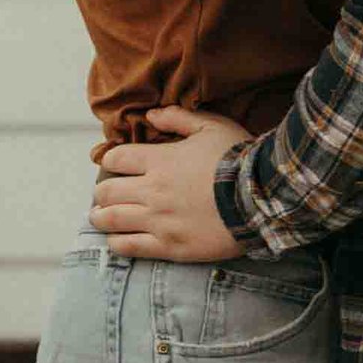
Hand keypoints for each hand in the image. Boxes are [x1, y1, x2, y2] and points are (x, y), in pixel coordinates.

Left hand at [92, 106, 249, 258]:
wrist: (261, 199)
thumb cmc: (238, 159)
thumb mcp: (212, 127)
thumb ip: (178, 118)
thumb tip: (152, 115)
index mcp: (159, 161)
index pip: (116, 158)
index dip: (111, 160)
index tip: (115, 165)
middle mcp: (152, 191)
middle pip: (106, 191)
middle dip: (102, 192)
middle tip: (105, 195)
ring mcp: (158, 220)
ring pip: (111, 220)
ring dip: (101, 218)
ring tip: (101, 218)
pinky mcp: (168, 246)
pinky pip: (129, 247)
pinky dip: (117, 243)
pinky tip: (117, 240)